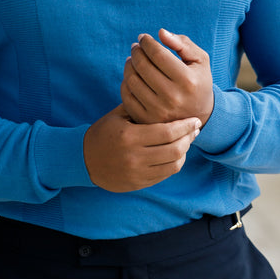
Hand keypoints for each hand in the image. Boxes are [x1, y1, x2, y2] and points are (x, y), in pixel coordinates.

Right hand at [83, 104, 201, 192]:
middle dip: (189, 138)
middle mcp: (134, 156)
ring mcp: (137, 173)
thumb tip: (166, 95)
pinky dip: (175, 163)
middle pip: (174, 149)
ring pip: (173, 165)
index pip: (167, 132)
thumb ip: (140, 107)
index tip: (195, 120)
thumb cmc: (103, 132)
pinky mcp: (139, 183)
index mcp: (129, 136)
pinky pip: (165, 175)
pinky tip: (177, 153)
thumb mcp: (117, 115)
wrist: (84, 160)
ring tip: (187, 141)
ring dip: (185, 152)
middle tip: (195, 129)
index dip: (185, 126)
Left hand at [121, 28, 213, 127]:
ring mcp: (158, 111)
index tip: (143, 37)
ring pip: (132, 80)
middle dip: (136, 51)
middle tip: (136, 47)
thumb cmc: (198, 81)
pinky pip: (127, 96)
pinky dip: (126, 82)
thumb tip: (160, 33)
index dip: (147, 42)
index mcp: (187, 81)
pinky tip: (132, 76)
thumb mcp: (200, 60)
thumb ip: (182, 43)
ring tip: (133, 59)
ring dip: (129, 65)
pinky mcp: (147, 120)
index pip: (158, 54)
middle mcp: (173, 98)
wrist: (201, 115)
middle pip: (143, 66)